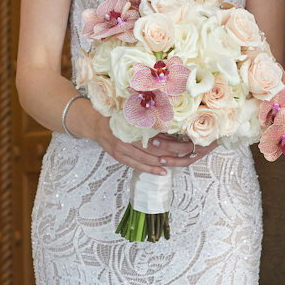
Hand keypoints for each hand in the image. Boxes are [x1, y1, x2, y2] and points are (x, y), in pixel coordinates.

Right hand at [82, 113, 215, 175]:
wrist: (95, 123)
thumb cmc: (116, 115)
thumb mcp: (134, 113)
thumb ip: (151, 121)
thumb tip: (173, 129)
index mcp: (133, 124)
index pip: (159, 136)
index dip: (175, 142)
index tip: (188, 143)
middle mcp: (128, 137)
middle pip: (156, 149)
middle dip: (174, 152)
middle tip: (188, 153)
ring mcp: (122, 148)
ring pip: (148, 158)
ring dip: (164, 161)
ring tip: (178, 162)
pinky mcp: (119, 156)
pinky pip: (137, 165)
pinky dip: (150, 169)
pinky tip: (162, 171)